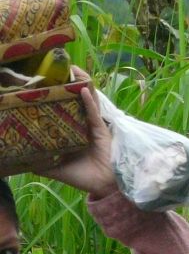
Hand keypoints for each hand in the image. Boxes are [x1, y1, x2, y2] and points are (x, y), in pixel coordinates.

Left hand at [37, 70, 116, 199]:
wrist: (101, 185)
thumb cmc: (82, 176)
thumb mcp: (56, 169)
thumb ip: (41, 164)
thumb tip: (21, 161)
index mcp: (75, 131)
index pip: (66, 109)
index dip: (60, 95)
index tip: (49, 83)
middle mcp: (84, 125)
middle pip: (77, 99)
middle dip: (71, 83)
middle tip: (60, 69)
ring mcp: (93, 125)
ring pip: (89, 100)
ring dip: (82, 84)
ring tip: (74, 70)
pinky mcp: (101, 129)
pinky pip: (94, 113)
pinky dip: (89, 101)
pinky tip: (83, 90)